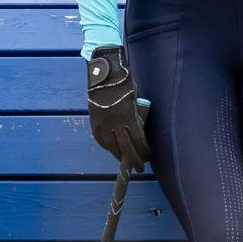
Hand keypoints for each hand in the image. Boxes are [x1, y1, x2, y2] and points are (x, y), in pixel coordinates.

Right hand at [86, 45, 150, 171]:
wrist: (104, 74)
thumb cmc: (125, 83)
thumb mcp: (136, 100)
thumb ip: (137, 115)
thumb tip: (139, 128)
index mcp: (129, 118)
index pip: (138, 141)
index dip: (143, 151)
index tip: (148, 156)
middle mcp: (115, 124)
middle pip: (126, 148)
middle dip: (134, 159)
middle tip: (139, 167)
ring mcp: (103, 123)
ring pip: (111, 146)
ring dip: (119, 155)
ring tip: (125, 160)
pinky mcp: (94, 121)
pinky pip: (100, 139)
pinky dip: (106, 146)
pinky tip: (111, 150)